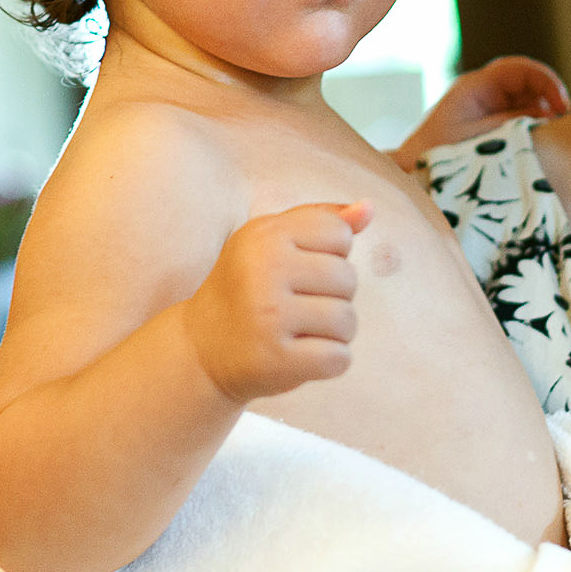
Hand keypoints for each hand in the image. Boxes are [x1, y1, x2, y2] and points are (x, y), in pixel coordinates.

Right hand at [180, 202, 370, 403]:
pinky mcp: (275, 359)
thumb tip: (369, 209)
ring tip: (302, 332)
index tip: (301, 271)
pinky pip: (339, 359)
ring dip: (335, 332)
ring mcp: (268, 315)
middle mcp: (264, 269)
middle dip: (335, 297)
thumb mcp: (273, 243)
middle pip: (347, 278)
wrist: (202, 349)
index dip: (331, 255)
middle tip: (299, 307)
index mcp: (264, 234)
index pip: (338, 233)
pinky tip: (301, 356)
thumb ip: (321, 220)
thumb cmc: (248, 290)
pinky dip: (329, 362)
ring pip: (347, 320)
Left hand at [394, 56, 570, 167]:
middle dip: (548, 100)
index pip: (520, 70)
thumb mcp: (482, 141)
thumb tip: (550, 118)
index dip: (547, 82)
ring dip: (543, 115)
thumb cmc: (441, 157)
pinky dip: (534, 128)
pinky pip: (521, 118)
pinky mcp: (491, 124)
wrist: (413, 176)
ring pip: (527, 101)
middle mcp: (483, 92)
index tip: (561, 107)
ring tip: (551, 137)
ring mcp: (487, 107)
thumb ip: (517, 126)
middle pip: (527, 83)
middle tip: (562, 123)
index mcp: (476, 87)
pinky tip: (539, 145)